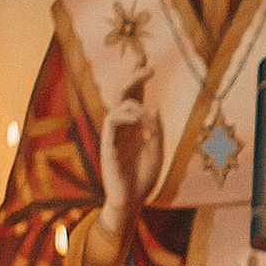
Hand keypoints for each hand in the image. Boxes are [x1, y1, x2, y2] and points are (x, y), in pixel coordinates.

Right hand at [85, 74, 162, 265]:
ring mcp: (114, 135)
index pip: (135, 97)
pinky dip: (124, 115)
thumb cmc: (144, 178)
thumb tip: (153, 107)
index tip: (148, 64)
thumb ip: (156, 130)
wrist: (132, 201)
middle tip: (149, 67)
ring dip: (133, 102)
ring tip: (145, 114)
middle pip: (123, 95)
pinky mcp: (108, 145)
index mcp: (135, 126)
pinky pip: (110, 123)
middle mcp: (123, 127)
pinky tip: (137, 117)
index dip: (139, 79)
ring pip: (116, 106)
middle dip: (134, 78)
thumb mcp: (157, 151)